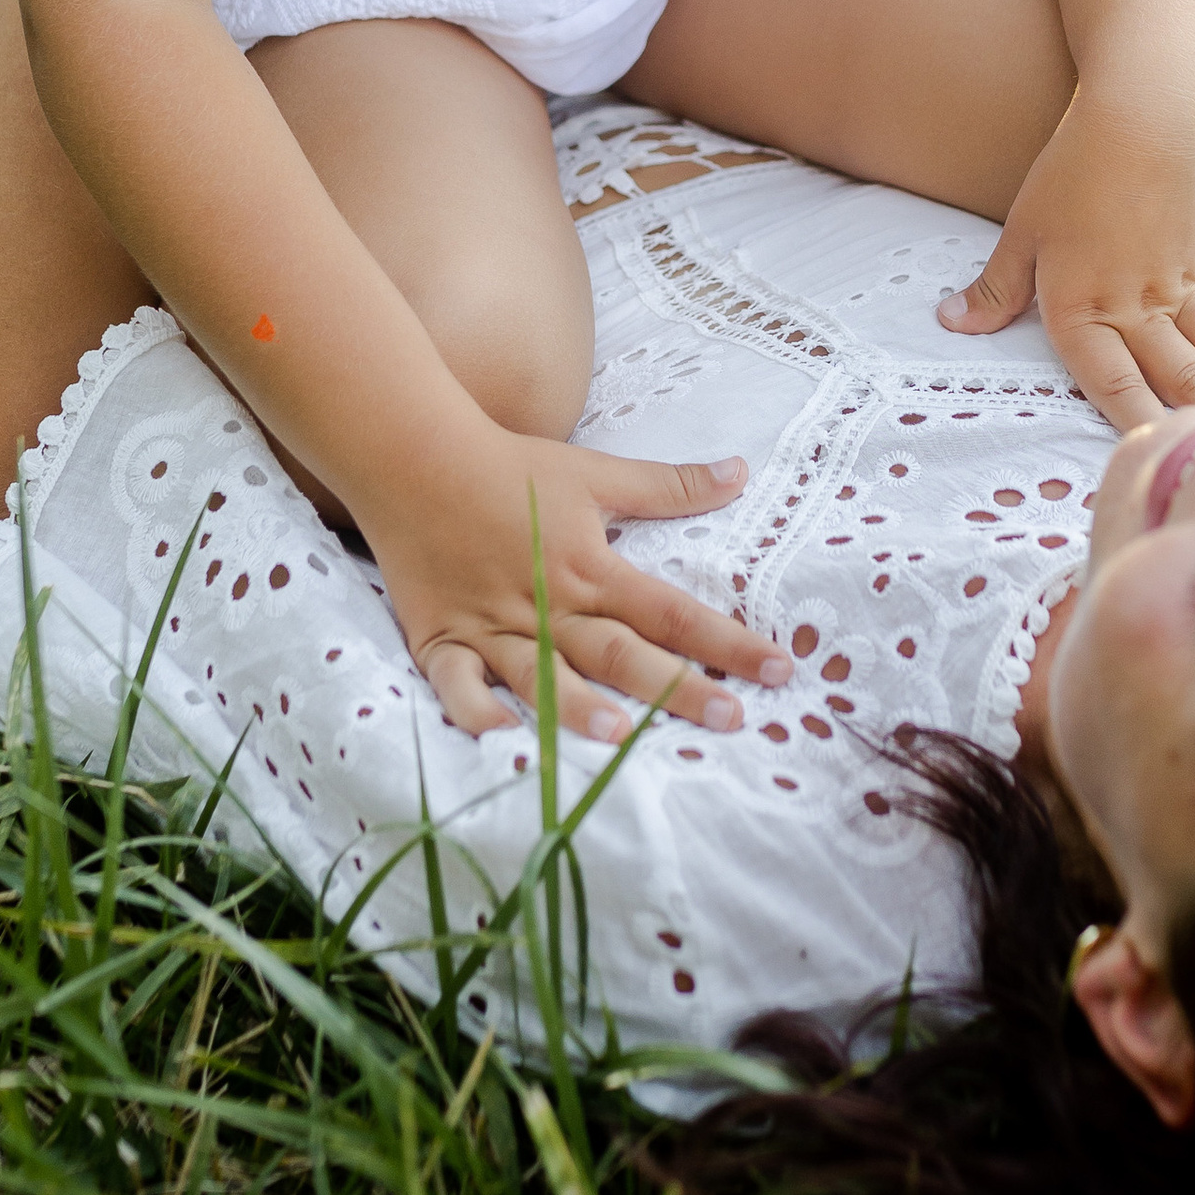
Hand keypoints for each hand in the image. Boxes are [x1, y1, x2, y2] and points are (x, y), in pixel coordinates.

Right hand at [352, 431, 792, 744]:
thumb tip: (739, 472)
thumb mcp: (595, 473)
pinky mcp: (443, 638)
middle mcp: (549, 602)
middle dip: (678, 688)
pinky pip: (458, 682)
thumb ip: (667, 485)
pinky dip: (475, 710)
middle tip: (732, 719)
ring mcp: (494, 624)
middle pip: (623, 652)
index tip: (779, 669)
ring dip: (580, 704)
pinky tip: (501, 738)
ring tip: (620, 737)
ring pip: (544, 673)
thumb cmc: (510, 466)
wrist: (414, 456)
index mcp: (592, 567)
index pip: (674, 611)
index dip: (729, 641)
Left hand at [938, 75, 1194, 425]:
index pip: (1109, 386)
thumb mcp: (1021, 233)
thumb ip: (996, 290)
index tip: (1161, 465)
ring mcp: (1176, 283)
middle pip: (1172, 378)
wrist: (1141, 115)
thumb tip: (951, 323)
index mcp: (1083, 311)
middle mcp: (1135, 308)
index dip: (1135, 427)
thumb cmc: (1070, 171)